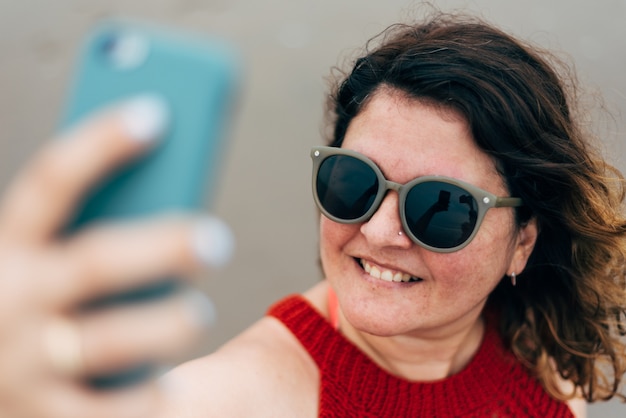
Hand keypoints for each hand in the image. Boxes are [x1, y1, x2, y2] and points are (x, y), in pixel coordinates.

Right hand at [0, 98, 232, 417]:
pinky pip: (118, 409)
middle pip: (93, 261)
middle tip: (215, 239)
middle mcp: (10, 303)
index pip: (51, 181)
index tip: (156, 112)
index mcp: (9, 250)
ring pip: (110, 339)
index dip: (101, 142)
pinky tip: (166, 384)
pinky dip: (152, 394)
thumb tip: (173, 182)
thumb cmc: (33, 318)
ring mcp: (25, 366)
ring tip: (195, 313)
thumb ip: (91, 231)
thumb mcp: (42, 268)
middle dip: (160, 246)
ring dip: (167, 324)